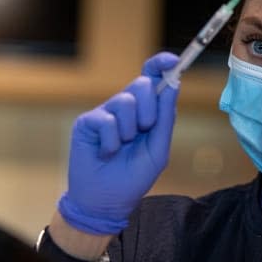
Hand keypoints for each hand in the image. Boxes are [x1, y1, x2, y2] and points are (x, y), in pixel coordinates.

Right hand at [57, 52, 178, 234]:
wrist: (107, 201)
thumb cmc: (134, 175)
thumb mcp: (159, 148)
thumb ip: (166, 118)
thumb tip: (174, 84)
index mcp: (145, 110)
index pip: (152, 78)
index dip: (161, 64)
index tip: (174, 60)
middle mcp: (125, 107)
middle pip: (141, 84)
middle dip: (150, 108)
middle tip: (145, 130)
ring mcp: (105, 112)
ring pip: (125, 100)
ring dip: (130, 129)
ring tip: (124, 147)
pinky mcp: (87, 122)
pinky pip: (107, 120)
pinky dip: (112, 143)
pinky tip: (107, 154)